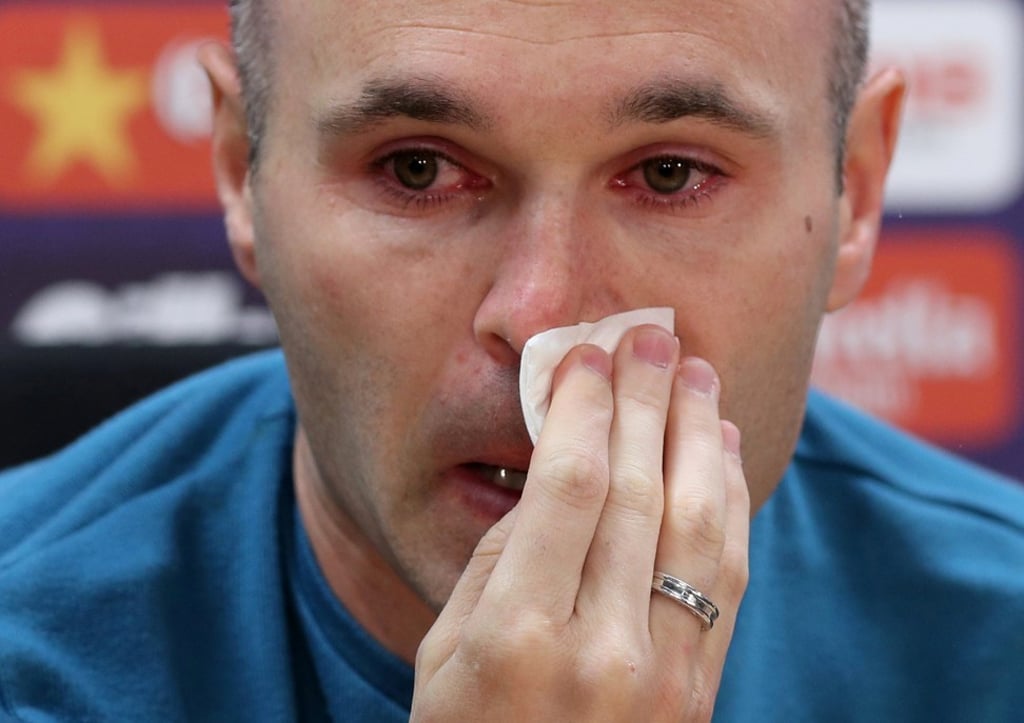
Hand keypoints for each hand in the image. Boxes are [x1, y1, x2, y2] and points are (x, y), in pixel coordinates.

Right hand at [411, 325, 749, 721]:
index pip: (569, 489)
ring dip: (700, 438)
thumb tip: (555, 474)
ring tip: (698, 377)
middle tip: (652, 338)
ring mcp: (664, 674)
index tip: (587, 356)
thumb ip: (499, 563)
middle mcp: (602, 649)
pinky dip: (729, 502)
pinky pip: (726, 576)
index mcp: (521, 637)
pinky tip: (722, 452)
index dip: (584, 410)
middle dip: (647, 403)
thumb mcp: (444, 654)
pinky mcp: (700, 687)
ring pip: (698, 526)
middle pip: (638, 492)